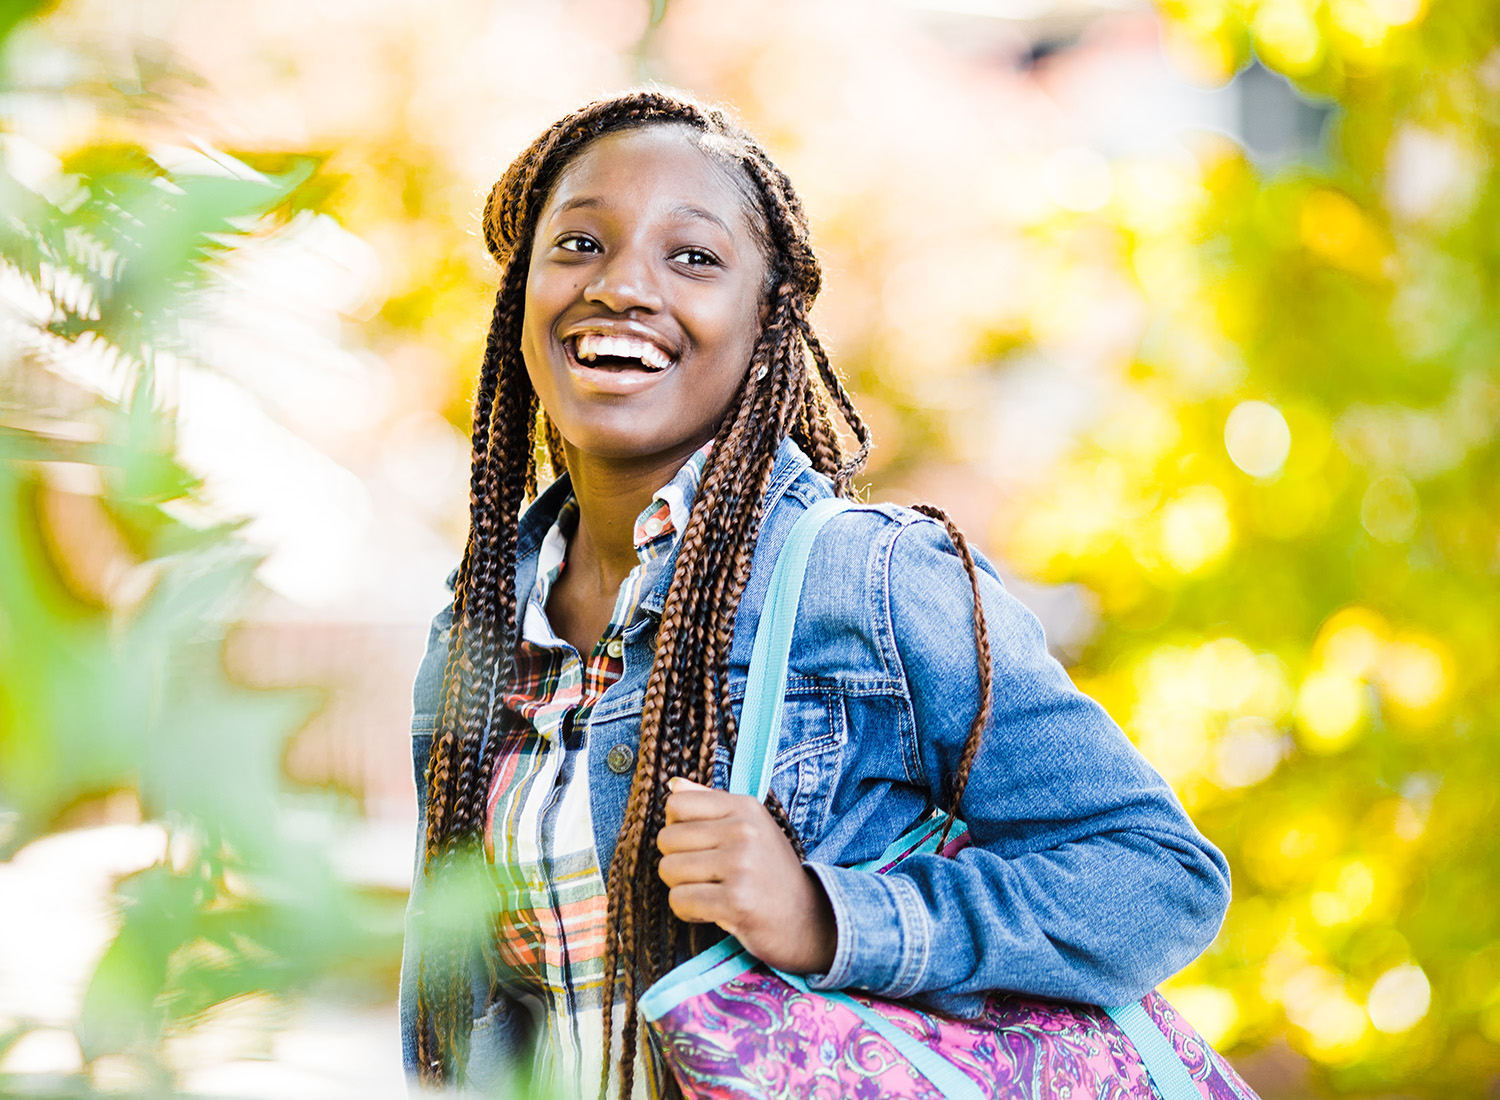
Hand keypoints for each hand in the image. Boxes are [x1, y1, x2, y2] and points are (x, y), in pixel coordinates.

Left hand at [656, 776, 836, 973]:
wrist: (808, 921)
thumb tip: (673, 784)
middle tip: (707, 876)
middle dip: (677, 863)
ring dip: (682, 888)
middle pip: (666, 839)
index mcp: (745, 806)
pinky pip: (679, 900)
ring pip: (668, 870)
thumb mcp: (751, 827)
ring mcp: (741, 865)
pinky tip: (714, 911)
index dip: (676, 828)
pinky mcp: (735, 901)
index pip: (676, 805)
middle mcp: (744, 830)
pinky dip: (688, 911)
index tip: (699, 846)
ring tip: (711, 892)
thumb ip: (711, 802)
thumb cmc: (771, 873)